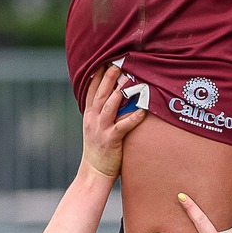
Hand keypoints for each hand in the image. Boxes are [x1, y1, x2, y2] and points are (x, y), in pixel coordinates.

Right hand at [80, 64, 145, 179]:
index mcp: (89, 114)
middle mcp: (93, 119)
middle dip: (108, 77)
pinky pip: (123, 126)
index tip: (103, 60)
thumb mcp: (96, 127)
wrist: (93, 172)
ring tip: (128, 79)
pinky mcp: (111, 140)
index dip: (97, 75)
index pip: (91, 90)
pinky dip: (133, 118)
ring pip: (109, 106)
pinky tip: (142, 111)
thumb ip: (103, 112)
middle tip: (117, 63)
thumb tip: (116, 96)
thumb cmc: (99, 149)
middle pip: (100, 93)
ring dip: (119, 92)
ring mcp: (101, 129)